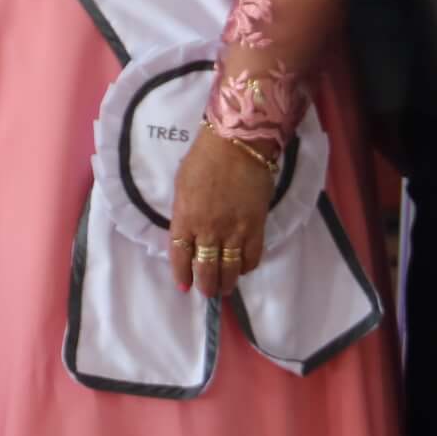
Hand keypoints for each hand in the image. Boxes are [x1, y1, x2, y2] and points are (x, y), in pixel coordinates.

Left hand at [171, 125, 277, 297]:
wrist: (237, 143)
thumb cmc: (204, 159)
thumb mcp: (181, 186)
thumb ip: (184, 213)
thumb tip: (188, 234)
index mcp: (185, 218)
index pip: (180, 256)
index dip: (182, 275)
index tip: (185, 286)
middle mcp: (208, 230)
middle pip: (206, 269)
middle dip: (206, 286)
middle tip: (208, 292)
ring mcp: (234, 230)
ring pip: (229, 269)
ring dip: (226, 283)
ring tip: (225, 288)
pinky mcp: (256, 227)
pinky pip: (252, 257)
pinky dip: (247, 267)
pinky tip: (243, 268)